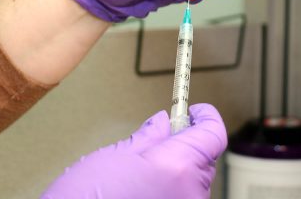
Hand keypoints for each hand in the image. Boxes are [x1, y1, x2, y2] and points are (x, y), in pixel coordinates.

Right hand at [40, 104, 226, 198]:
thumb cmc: (86, 198)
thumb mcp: (117, 155)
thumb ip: (149, 137)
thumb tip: (161, 123)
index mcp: (178, 166)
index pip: (214, 133)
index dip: (205, 117)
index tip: (193, 110)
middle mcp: (191, 192)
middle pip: (205, 156)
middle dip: (186, 142)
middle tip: (164, 134)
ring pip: (195, 179)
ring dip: (179, 167)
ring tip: (148, 166)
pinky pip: (184, 196)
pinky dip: (173, 186)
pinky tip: (149, 186)